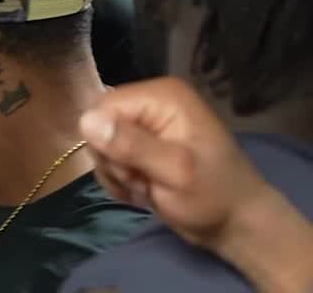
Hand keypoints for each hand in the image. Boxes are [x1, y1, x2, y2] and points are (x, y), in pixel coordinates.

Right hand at [79, 77, 273, 251]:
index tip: (132, 169)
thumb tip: (85, 120)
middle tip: (143, 181)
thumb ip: (131, 145)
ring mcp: (147, 124)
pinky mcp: (143, 145)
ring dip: (117, 174)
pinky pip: (109, 158)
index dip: (107, 141)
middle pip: (99, 125)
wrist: (236, 225)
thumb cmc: (213, 196)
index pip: (104, 107)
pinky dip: (120, 180)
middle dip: (114, 161)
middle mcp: (152, 103)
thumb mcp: (175, 172)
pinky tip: (144, 190)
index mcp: (162, 96)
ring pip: (101, 145)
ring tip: (147, 188)